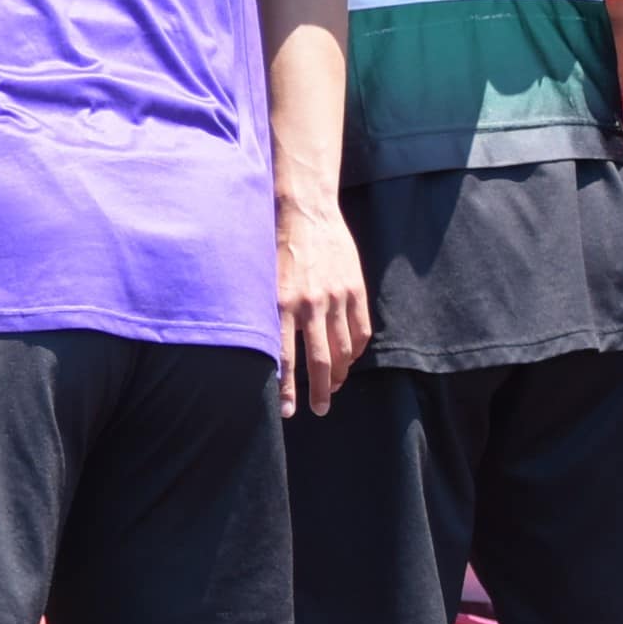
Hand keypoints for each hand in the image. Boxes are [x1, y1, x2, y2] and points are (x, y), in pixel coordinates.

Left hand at [276, 191, 370, 415]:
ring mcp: (337, 297)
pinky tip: (349, 359)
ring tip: (333, 386)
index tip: (287, 412)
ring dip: (340, 374)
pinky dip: (356, 350)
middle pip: (321, 362)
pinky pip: (360, 330)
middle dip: (320, 391)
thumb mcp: (262, 281)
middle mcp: (311, 304)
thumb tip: (262, 352)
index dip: (288, 389)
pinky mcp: (355, 289)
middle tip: (319, 409)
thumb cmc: (275, 247)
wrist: (305, 211)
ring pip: (344, 350)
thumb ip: (267, 315)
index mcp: (282, 304)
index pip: (285, 358)